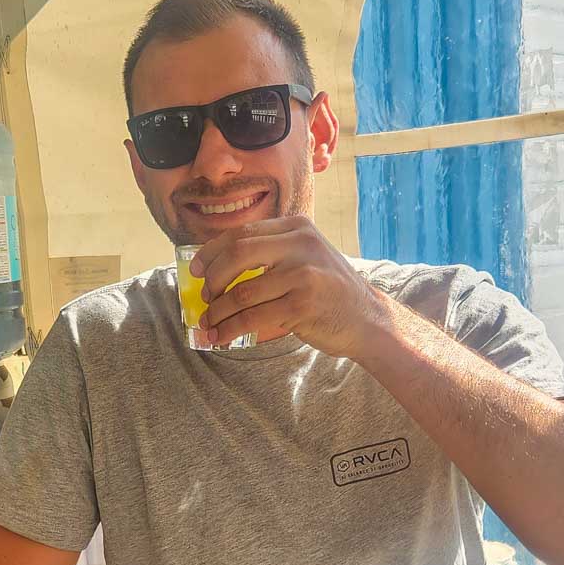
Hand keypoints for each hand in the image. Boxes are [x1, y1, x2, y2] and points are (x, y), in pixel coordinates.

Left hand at [191, 216, 390, 356]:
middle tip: (206, 298)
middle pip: (237, 254)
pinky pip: (253, 317)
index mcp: (296, 227)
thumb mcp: (305, 259)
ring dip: (218, 311)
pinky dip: (230, 329)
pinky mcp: (302, 305)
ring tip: (209, 324)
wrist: (367, 320)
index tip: (196, 270)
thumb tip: (216, 268)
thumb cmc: (328, 293)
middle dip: (212, 280)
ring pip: (241, 291)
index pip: (242, 233)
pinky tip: (221, 337)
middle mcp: (300, 244)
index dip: (211, 252)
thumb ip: (271, 255)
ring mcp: (303, 274)